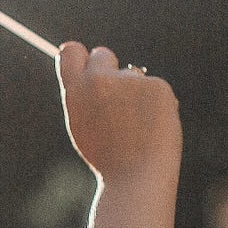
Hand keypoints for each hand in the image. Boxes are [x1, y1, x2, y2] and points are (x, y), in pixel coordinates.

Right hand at [58, 43, 179, 184]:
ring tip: (138, 129)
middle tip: (118, 100)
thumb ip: (85, 97)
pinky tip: (154, 128)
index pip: (70, 51)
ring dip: (137, 94)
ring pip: (134, 77)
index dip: (80, 56)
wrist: (136, 177)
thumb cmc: (109, 158)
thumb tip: (90, 75)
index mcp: (76, 90)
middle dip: (110, 70)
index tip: (88, 65)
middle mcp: (99, 80)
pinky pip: (156, 89)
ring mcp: (129, 80)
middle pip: (103, 55)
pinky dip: (158, 105)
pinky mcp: (157, 85)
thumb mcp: (84, 125)